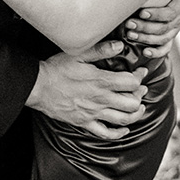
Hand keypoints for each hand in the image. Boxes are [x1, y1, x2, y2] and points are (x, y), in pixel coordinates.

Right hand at [26, 41, 148, 139]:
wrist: (39, 87)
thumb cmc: (57, 68)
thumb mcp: (78, 54)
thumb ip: (101, 50)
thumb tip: (120, 46)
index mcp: (101, 81)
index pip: (130, 83)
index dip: (139, 77)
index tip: (140, 72)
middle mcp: (100, 99)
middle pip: (131, 104)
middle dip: (140, 96)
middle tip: (141, 89)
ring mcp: (93, 113)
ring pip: (123, 120)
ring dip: (135, 114)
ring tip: (139, 107)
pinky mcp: (85, 123)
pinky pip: (106, 134)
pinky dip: (118, 133)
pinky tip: (124, 129)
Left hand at [121, 0, 179, 57]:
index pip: (170, 13)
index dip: (156, 14)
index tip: (141, 12)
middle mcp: (178, 18)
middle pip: (163, 28)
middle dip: (145, 27)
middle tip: (129, 23)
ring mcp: (174, 29)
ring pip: (162, 39)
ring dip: (145, 38)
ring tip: (130, 34)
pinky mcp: (168, 37)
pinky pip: (165, 48)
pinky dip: (156, 52)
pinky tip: (145, 52)